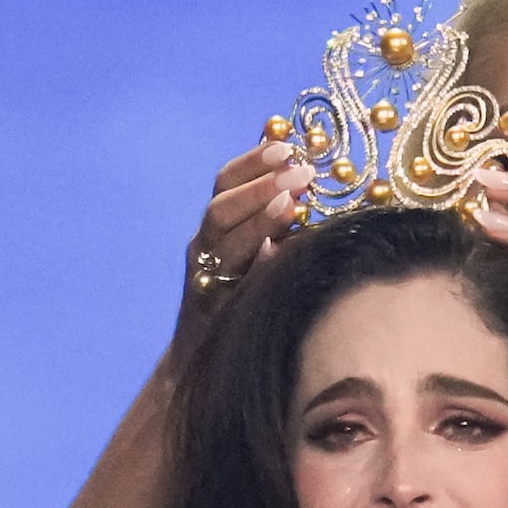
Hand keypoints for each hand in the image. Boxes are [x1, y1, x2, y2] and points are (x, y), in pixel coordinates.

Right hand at [176, 134, 313, 338]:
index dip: (253, 162)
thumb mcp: (255, 252)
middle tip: (299, 172)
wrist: (203, 361)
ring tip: (290, 203)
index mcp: (216, 229)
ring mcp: (207, 280)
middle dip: (259, 186)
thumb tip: (305, 168)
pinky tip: (276, 254)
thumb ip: (273, 216)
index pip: (226, 183)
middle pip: (221, 208)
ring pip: (223, 243)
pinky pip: (234, 286)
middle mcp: (206, 250)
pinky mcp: (215, 312)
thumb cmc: (242, 298)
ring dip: (257, 219)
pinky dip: (254, 267)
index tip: (287, 147)